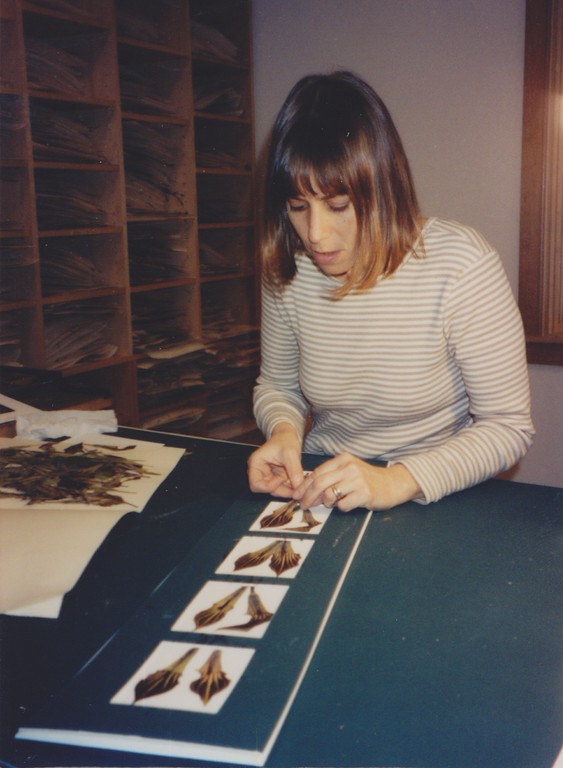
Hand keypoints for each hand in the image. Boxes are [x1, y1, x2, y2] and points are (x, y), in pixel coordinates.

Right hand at [247, 423, 304, 497]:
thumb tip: (299, 487)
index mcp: (256, 464)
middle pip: (265, 490)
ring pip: (275, 490)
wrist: (288, 436)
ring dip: (286, 489)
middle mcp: (259, 471)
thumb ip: (294, 470)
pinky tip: (297, 481)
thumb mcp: (291, 453)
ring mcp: (267, 475)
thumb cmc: (285, 440)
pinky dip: (289, 487)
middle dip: (280, 489)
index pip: (256, 484)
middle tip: (294, 486)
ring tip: (297, 480)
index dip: (269, 486)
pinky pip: (281, 487)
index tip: (282, 479)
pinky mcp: (275, 478)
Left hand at [293, 453, 421, 510]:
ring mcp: (357, 480)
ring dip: (325, 502)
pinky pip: (343, 504)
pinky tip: (346, 504)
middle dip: (308, 496)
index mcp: (343, 460)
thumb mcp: (349, 471)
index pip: (317, 473)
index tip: (297, 495)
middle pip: (319, 483)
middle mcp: (349, 467)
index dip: (304, 486)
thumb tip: (308, 489)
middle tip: (304, 505)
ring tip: (330, 504)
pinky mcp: (364, 493)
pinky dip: (340, 507)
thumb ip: (332, 476)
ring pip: (329, 494)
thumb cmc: (369, 479)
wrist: (394, 483)